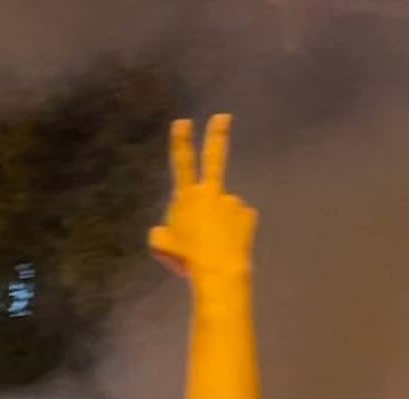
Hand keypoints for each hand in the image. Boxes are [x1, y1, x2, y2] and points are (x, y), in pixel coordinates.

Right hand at [148, 115, 255, 281]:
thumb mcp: (161, 245)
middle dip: (217, 135)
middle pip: (213, 158)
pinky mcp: (247, 215)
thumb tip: (168, 227)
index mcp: (186, 198)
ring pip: (222, 207)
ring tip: (213, 244)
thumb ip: (163, 229)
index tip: (183, 122)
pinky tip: (227, 245)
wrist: (217, 271)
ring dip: (219, 220)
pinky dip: (233, 230)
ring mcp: (231, 202)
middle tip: (223, 117)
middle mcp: (210, 193)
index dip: (181, 142)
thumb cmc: (185, 259)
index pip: (181, 163)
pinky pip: (237, 220)